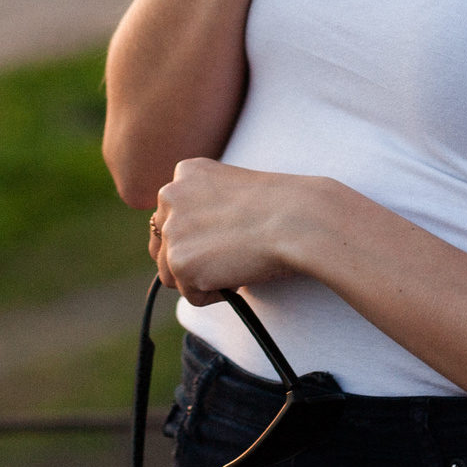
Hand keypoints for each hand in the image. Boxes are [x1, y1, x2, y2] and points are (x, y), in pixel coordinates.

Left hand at [148, 159, 344, 305]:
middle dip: (194, 258)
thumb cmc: (283, 207)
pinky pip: (192, 295)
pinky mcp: (180, 262)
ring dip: (203, 278)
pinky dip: (216, 293)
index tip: (228, 235)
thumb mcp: (234, 191)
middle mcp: (170, 194)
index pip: (171, 217)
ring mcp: (173, 228)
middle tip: (233, 254)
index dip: (201, 236)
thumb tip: (193, 246)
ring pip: (174, 274)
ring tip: (238, 261)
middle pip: (165, 246)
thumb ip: (204, 207)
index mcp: (184, 172)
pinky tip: (239, 271)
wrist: (301, 219)